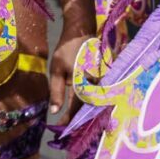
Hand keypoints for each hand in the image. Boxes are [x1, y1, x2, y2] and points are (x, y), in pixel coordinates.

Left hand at [49, 4, 94, 123]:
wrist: (81, 31)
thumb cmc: (66, 49)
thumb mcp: (56, 70)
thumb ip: (56, 92)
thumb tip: (54, 112)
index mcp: (84, 82)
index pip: (76, 107)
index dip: (69, 119)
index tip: (60, 128)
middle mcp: (97, 82)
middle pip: (88, 105)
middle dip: (78, 117)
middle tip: (68, 126)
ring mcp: (103, 78)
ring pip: (94, 99)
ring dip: (85, 110)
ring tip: (75, 119)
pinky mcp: (104, 75)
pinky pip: (98, 91)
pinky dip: (91, 100)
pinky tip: (84, 105)